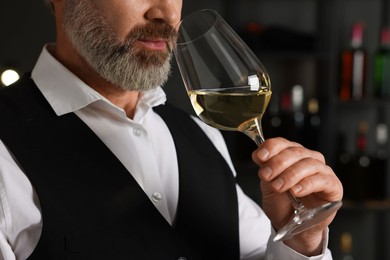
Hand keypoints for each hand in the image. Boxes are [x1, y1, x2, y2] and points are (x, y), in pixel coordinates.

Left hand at [252, 137, 342, 254]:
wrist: (291, 225)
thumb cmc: (282, 203)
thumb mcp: (268, 187)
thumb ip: (266, 172)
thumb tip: (261, 158)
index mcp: (291, 155)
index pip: (282, 143)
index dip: (271, 147)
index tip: (259, 157)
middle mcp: (308, 158)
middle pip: (295, 152)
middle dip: (277, 163)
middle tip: (266, 175)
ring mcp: (322, 171)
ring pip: (308, 164)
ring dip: (290, 175)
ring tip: (278, 187)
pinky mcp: (333, 185)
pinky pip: (321, 180)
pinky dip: (307, 184)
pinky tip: (296, 191)